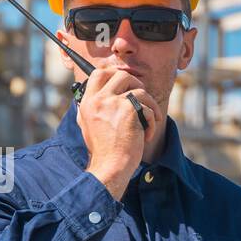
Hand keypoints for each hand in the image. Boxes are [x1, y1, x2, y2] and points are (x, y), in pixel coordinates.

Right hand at [77, 65, 163, 196]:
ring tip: (151, 119)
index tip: (124, 83)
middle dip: (135, 83)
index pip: (98, 74)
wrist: (110, 166)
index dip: (114, 74)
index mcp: (87, 102)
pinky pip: (148, 108)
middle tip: (141, 97)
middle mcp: (98, 100)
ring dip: (150, 104)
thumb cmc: (103, 150)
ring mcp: (113, 103)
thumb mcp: (88, 125)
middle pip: (120, 76)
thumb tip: (99, 94)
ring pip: (139, 90)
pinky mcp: (128, 111)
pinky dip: (153, 121)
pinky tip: (147, 135)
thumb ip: (93, 108)